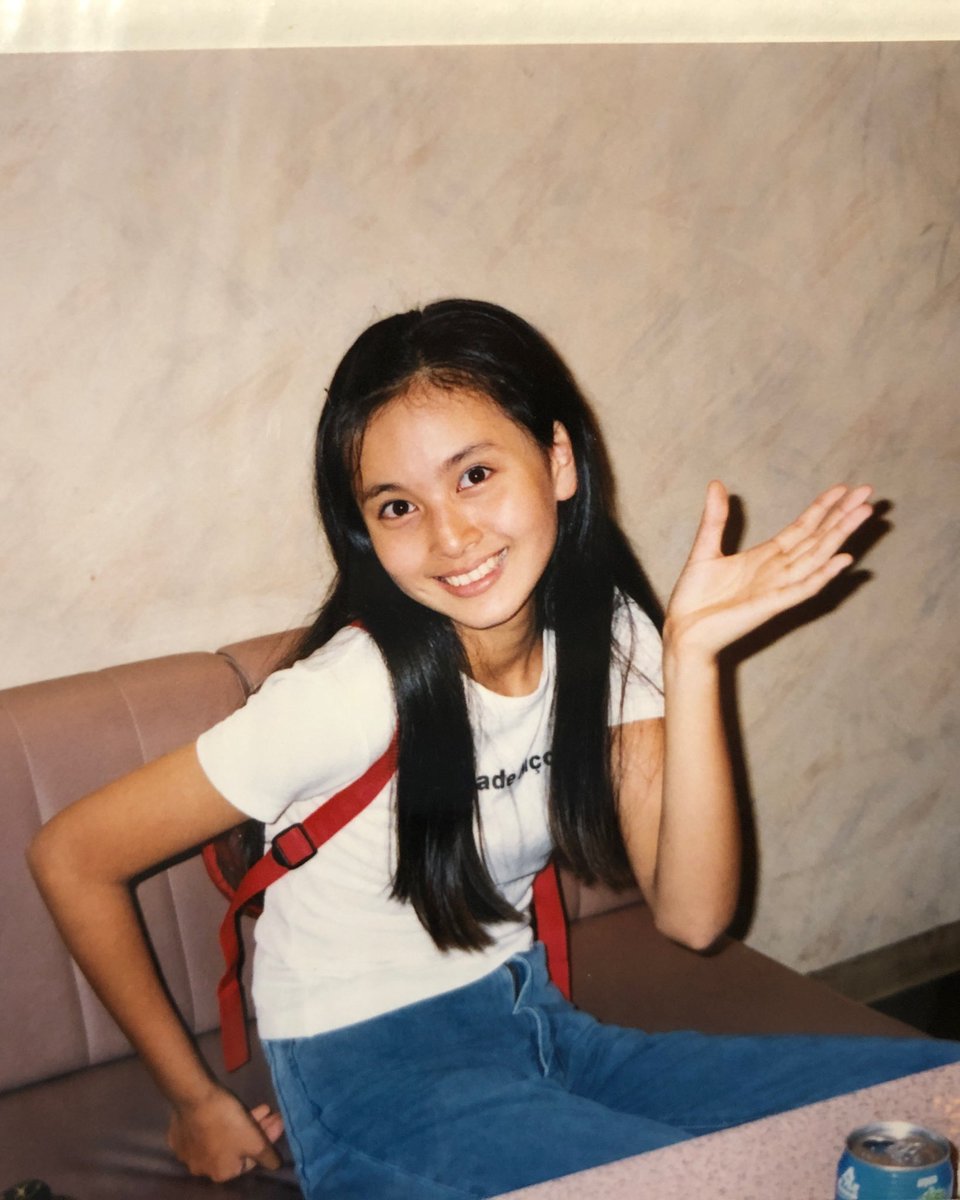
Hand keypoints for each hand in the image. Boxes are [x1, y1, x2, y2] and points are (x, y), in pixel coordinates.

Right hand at [166, 1085, 283, 1181]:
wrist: (194, 1097)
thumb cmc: (227, 1121)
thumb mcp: (255, 1141)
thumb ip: (268, 1156)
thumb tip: (276, 1166)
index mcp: (221, 1174)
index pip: (251, 1159)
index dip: (267, 1139)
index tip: (277, 1120)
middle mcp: (201, 1169)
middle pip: (237, 1148)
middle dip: (256, 1130)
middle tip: (270, 1112)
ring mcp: (187, 1153)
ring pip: (221, 1139)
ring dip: (242, 1124)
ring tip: (260, 1107)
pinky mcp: (178, 1136)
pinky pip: (204, 1131)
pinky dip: (219, 1121)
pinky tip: (229, 1108)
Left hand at [664, 481, 873, 657]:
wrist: (684, 629)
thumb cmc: (695, 596)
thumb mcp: (705, 549)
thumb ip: (715, 518)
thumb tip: (717, 484)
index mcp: (766, 557)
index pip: (803, 527)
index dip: (823, 508)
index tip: (843, 488)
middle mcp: (778, 570)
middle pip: (818, 538)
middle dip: (842, 515)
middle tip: (868, 492)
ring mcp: (778, 587)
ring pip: (817, 557)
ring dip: (840, 536)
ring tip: (863, 514)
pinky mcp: (771, 605)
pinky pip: (803, 588)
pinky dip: (823, 574)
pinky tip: (843, 559)